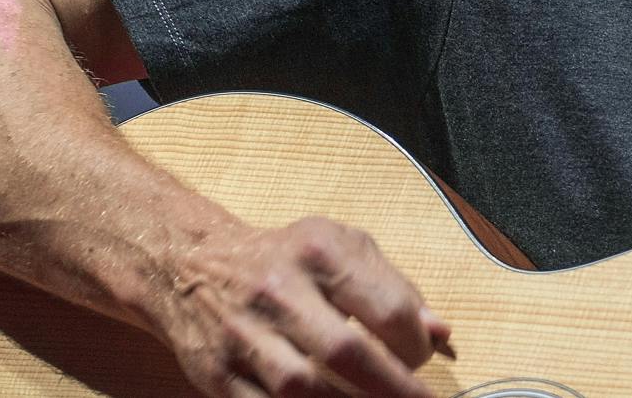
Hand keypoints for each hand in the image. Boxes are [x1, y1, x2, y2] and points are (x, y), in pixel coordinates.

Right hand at [155, 216, 450, 397]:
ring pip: (300, 389)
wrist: (191, 264)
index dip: (415, 344)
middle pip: (344, 352)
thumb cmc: (287, 258)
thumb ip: (396, 288)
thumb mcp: (344, 248)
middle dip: (391, 388)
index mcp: (319, 252)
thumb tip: (440, 334)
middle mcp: (278, 291)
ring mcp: (243, 335)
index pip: (385, 307)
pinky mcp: (216, 374)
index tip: (423, 357)